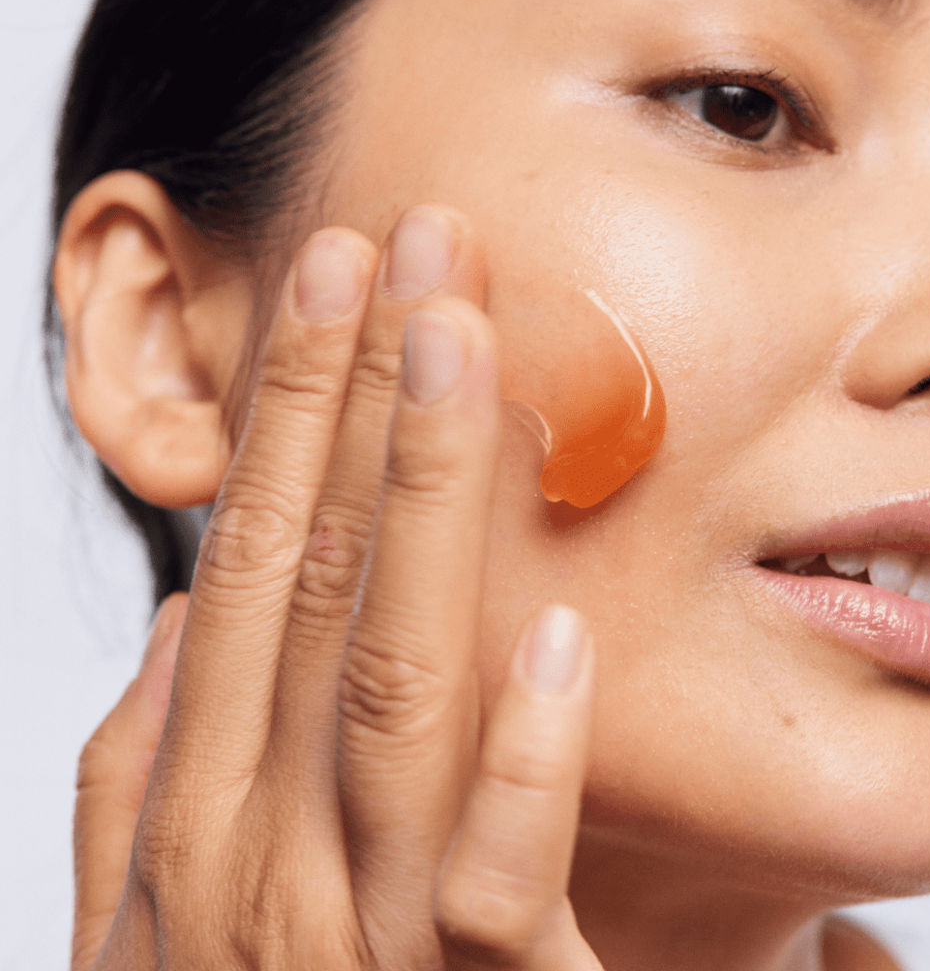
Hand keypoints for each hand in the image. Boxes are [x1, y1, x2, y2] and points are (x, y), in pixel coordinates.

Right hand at [71, 210, 601, 969]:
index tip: (338, 284)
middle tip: (405, 247)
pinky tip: (563, 620)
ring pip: (393, 680)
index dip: (290, 416)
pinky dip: (526, 744)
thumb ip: (148, 780)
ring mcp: (359, 943)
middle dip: (355, 402)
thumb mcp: (163, 923)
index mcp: (193, 822)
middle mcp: (256, 864)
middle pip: (310, 583)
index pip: (248, 566)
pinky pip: (497, 868)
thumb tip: (179, 619)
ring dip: (426, 498)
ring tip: (461, 344)